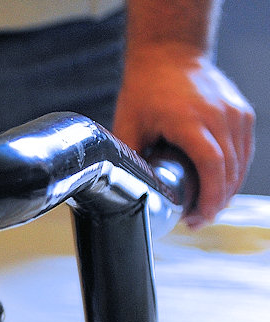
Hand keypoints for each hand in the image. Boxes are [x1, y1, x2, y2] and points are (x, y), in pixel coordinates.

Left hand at [113, 45, 254, 226]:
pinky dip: (233, 172)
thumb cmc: (145, 89)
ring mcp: (235, 112)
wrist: (170, 53)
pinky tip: (218, 187)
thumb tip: (125, 191)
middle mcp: (219, 115)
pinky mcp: (242, 113)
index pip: (212, 165)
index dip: (208, 197)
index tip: (198, 218)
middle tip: (197, 221)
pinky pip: (244, 150)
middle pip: (229, 169)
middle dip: (216, 201)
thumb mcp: (128, 125)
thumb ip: (129, 159)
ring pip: (241, 162)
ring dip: (226, 190)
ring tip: (206, 209)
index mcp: (189, 119)